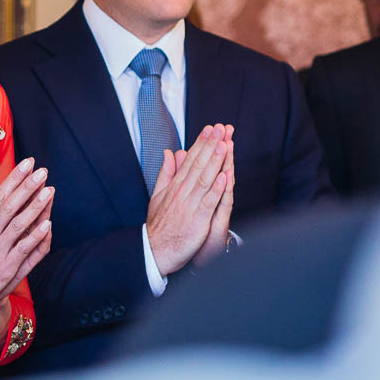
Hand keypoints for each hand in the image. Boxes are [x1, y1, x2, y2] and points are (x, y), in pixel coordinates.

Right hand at [0, 156, 53, 316]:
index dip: (14, 178)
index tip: (27, 164)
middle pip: (10, 205)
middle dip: (27, 186)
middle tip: (42, 171)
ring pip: (19, 225)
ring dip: (35, 207)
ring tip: (49, 191)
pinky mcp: (5, 268)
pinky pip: (24, 249)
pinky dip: (36, 236)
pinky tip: (48, 224)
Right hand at [146, 124, 231, 275]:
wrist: (155, 250)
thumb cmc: (159, 225)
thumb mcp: (158, 194)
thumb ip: (166, 173)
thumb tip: (170, 153)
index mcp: (175, 185)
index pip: (190, 160)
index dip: (201, 143)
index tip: (211, 129)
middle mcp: (183, 192)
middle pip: (198, 164)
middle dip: (210, 145)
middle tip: (221, 128)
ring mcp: (190, 205)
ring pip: (205, 179)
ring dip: (215, 161)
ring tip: (224, 144)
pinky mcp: (198, 220)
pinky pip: (208, 202)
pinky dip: (216, 189)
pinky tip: (224, 176)